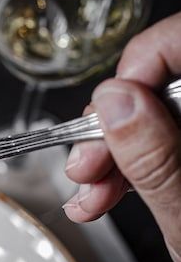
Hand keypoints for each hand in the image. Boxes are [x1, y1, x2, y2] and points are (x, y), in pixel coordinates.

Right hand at [63, 11, 180, 261]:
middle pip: (172, 82)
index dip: (141, 67)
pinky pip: (171, 143)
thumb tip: (117, 101)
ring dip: (118, 153)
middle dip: (118, 124)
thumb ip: (157, 158)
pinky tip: (109, 193)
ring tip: (92, 193)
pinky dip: (138, 167)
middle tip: (89, 164)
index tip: (108, 112)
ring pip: (164, 116)